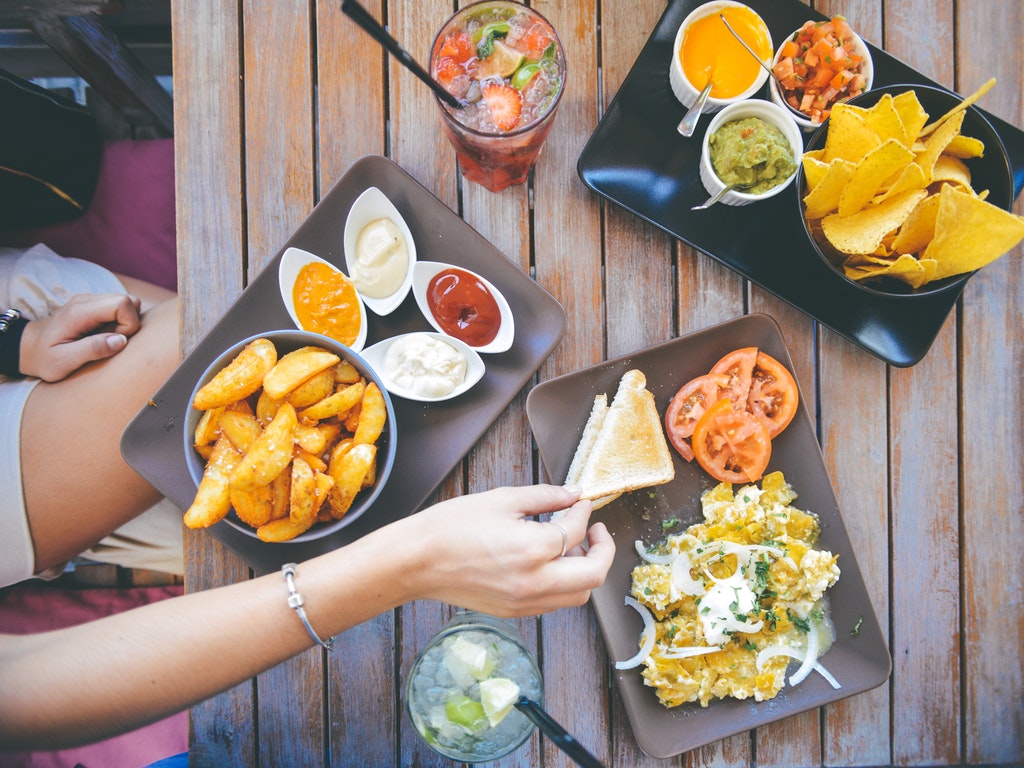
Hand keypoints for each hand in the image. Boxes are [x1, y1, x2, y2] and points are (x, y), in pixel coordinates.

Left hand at [18, 293, 142, 381]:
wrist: (27, 347)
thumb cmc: (44, 358)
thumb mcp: (63, 361)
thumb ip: (92, 350)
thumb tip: (121, 340)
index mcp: (80, 312)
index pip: (121, 303)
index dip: (129, 324)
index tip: (116, 342)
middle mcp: (87, 300)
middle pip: (129, 300)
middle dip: (130, 324)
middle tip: (110, 341)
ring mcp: (90, 301)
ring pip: (128, 303)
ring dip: (126, 323)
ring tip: (106, 339)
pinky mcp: (94, 306)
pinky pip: (120, 308)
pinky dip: (120, 322)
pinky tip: (103, 335)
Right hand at [404, 484, 615, 616]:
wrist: (417, 561)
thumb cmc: (451, 527)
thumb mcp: (502, 500)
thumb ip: (545, 497)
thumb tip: (573, 494)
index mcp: (532, 549)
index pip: (575, 531)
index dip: (583, 512)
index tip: (580, 502)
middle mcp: (534, 582)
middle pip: (593, 575)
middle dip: (603, 549)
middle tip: (596, 531)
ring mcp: (525, 603)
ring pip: (578, 595)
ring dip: (585, 570)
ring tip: (573, 547)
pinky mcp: (514, 612)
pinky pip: (554, 603)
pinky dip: (564, 584)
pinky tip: (550, 563)